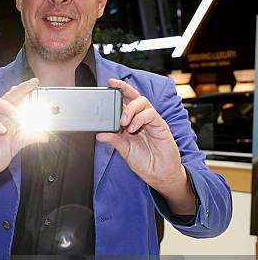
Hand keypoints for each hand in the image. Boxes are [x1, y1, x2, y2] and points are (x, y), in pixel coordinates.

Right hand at [0, 78, 47, 203]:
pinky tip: (1, 130)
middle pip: (5, 97)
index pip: (15, 100)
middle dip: (18, 92)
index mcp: (5, 119)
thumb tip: (45, 134)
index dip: (24, 90)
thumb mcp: (15, 148)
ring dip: (7, 108)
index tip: (35, 82)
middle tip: (29, 92)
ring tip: (17, 118)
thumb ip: (28, 138)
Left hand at [96, 79, 195, 213]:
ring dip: (130, 109)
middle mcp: (141, 119)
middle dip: (123, 88)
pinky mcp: (160, 125)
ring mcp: (151, 121)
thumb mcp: (124, 150)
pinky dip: (139, 118)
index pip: (123, 104)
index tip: (106, 87)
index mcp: (131, 123)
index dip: (116, 94)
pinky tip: (133, 128)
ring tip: (123, 122)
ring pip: (142, 102)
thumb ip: (114, 140)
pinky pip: (150, 113)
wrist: (159, 174)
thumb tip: (99, 134)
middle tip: (113, 85)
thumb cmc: (144, 162)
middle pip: (134, 97)